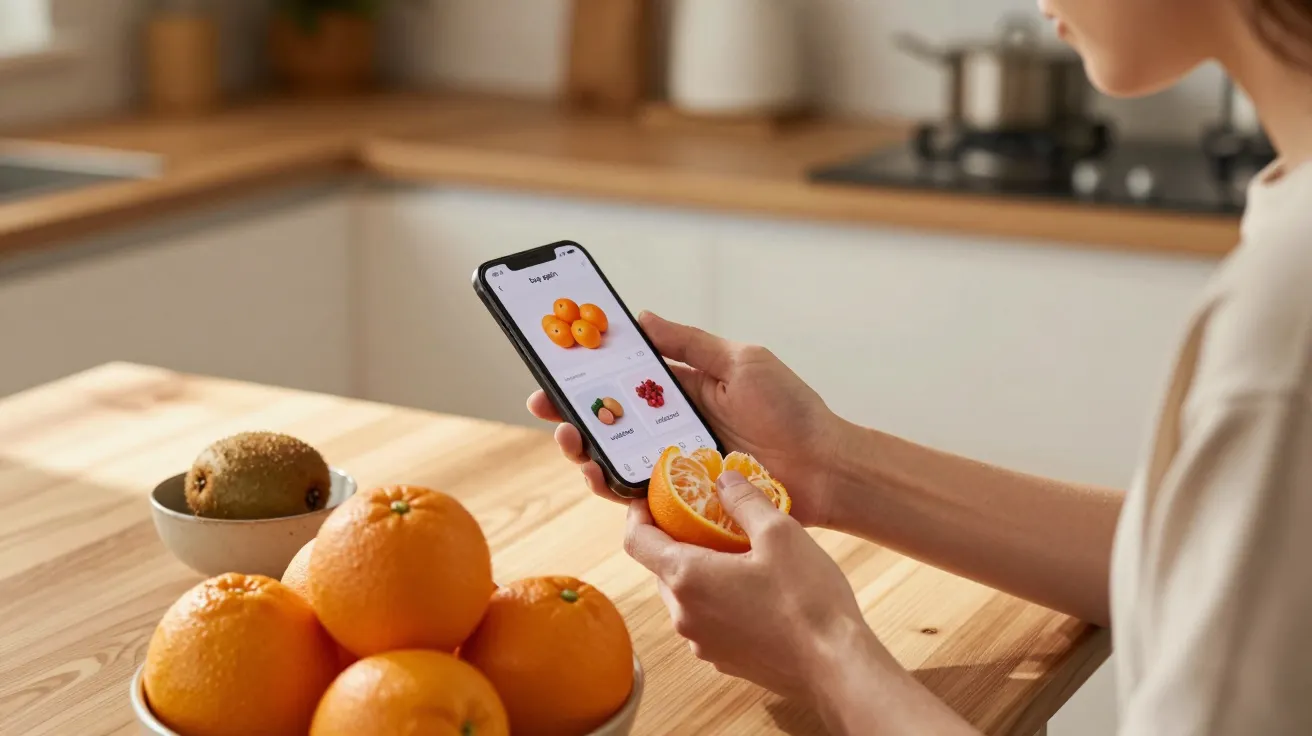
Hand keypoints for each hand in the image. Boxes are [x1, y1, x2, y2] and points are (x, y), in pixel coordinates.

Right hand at [527, 311, 843, 526]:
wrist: (826, 467)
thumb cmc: (791, 410)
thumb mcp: (741, 361)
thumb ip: (689, 344)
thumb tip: (640, 318)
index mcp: (684, 390)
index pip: (624, 379)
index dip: (587, 374)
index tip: (552, 364)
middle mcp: (673, 427)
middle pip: (609, 421)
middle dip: (571, 413)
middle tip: (546, 407)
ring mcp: (676, 465)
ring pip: (615, 459)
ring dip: (584, 450)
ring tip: (570, 440)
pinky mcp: (683, 500)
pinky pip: (638, 495)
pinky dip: (613, 486)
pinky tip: (599, 474)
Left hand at [623, 470, 886, 705]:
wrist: (836, 667)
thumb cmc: (808, 599)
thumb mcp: (780, 533)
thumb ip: (745, 500)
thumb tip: (724, 480)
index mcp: (687, 578)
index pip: (637, 541)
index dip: (638, 514)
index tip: (651, 499)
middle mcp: (684, 615)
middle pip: (661, 568)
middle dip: (676, 541)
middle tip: (705, 519)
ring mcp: (702, 643)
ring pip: (684, 596)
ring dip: (698, 572)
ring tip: (735, 553)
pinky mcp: (724, 660)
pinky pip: (706, 620)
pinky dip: (716, 599)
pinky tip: (753, 590)